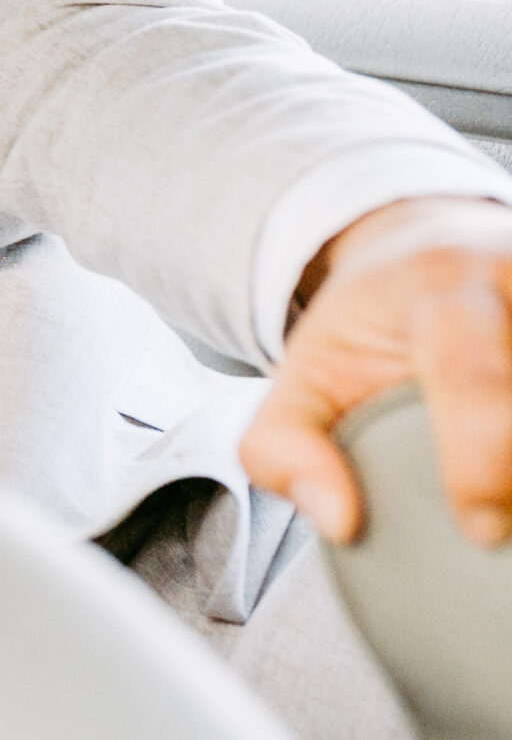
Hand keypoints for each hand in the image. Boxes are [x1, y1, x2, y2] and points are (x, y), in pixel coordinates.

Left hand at [243, 195, 511, 546]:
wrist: (430, 246)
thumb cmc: (371, 328)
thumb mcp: (305, 373)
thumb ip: (283, 447)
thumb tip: (336, 521)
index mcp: (439, 290)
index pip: (473, 374)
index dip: (482, 457)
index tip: (479, 526)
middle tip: (506, 520)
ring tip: (510, 491)